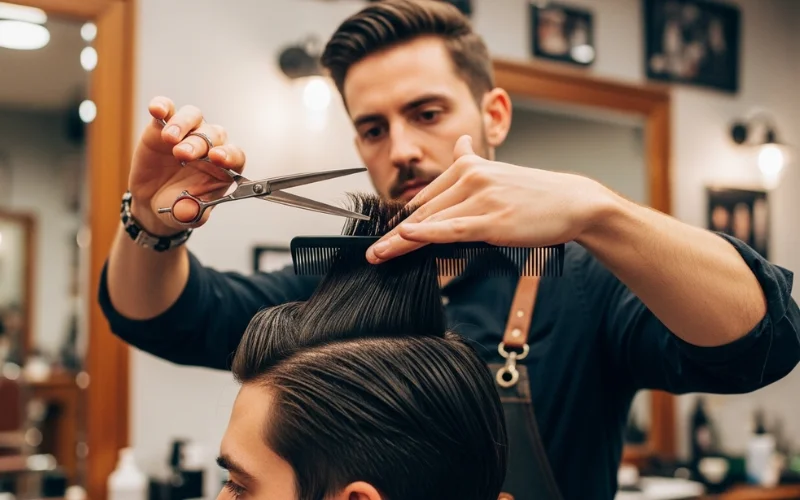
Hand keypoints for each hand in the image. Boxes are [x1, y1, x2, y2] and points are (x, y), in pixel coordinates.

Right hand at [127, 96, 246, 234]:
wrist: (153, 203)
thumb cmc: (179, 206)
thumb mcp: (185, 215)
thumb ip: (189, 213)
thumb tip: (185, 211)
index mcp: (224, 168)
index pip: (235, 155)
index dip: (229, 154)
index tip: (217, 158)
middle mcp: (210, 146)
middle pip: (214, 134)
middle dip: (199, 143)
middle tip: (183, 155)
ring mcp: (187, 133)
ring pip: (193, 117)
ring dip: (183, 124)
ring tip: (169, 139)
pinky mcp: (162, 127)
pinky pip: (167, 109)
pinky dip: (162, 106)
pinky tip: (157, 110)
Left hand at [366, 135, 614, 262]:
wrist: (574, 201)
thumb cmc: (536, 192)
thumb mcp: (499, 171)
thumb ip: (473, 160)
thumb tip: (460, 142)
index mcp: (468, 167)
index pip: (426, 198)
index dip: (401, 220)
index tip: (382, 237)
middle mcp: (472, 178)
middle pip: (423, 211)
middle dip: (393, 234)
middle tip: (371, 251)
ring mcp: (482, 198)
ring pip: (433, 222)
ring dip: (400, 241)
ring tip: (378, 255)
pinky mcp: (493, 219)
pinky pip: (453, 228)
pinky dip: (427, 234)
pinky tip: (406, 237)